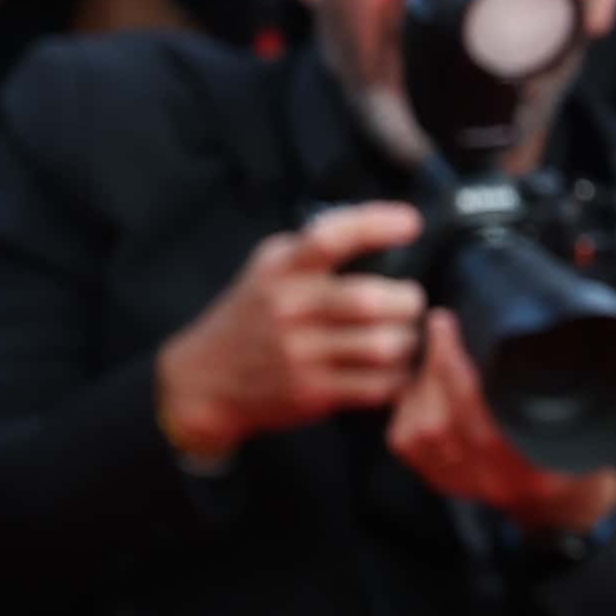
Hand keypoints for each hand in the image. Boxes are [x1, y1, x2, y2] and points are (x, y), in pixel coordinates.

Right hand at [152, 204, 424, 464]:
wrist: (205, 379)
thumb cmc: (254, 316)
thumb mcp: (270, 269)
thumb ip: (315, 250)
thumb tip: (383, 228)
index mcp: (281, 269)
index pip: (328, 238)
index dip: (374, 226)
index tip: (411, 223)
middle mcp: (288, 308)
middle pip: (370, 300)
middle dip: (407, 300)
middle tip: (410, 302)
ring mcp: (299, 353)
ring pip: (382, 345)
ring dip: (408, 342)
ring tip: (405, 336)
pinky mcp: (312, 392)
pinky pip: (377, 385)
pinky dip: (397, 378)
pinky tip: (393, 369)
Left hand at [388, 310, 615, 530]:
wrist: (567, 509)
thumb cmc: (586, 460)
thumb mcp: (597, 429)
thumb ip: (568, 396)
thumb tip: (525, 342)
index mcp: (539, 473)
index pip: (483, 423)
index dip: (456, 371)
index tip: (447, 326)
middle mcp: (497, 484)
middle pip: (442, 424)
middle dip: (434, 368)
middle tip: (441, 330)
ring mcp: (468, 486)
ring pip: (420, 433)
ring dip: (420, 386)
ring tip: (437, 356)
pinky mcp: (445, 482)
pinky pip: (407, 444)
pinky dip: (408, 407)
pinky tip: (424, 387)